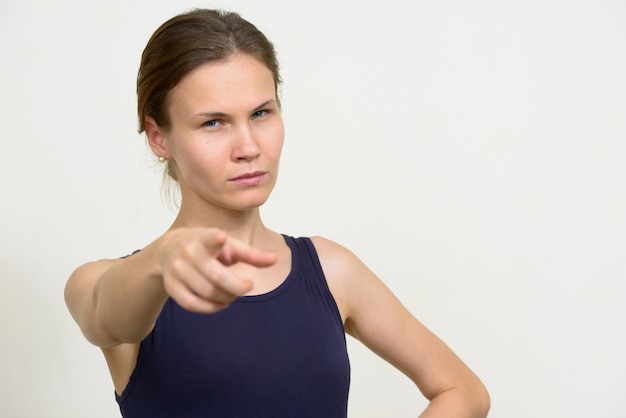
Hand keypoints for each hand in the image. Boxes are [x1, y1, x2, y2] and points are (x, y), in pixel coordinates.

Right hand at [158, 228, 276, 313]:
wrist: (168, 248)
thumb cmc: (207, 245)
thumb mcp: (229, 245)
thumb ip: (251, 254)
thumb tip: (275, 260)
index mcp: (204, 238)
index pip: (210, 238)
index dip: (216, 239)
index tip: (222, 236)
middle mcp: (188, 253)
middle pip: (217, 277)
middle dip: (238, 287)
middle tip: (247, 286)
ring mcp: (177, 270)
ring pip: (207, 293)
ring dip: (226, 298)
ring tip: (233, 295)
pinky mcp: (171, 285)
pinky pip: (192, 304)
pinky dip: (210, 308)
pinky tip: (221, 304)